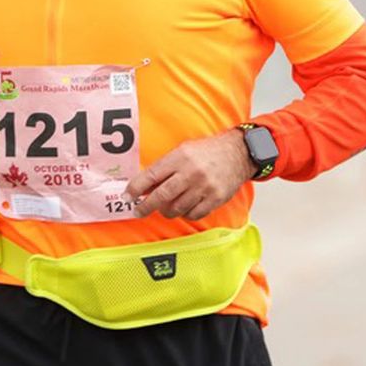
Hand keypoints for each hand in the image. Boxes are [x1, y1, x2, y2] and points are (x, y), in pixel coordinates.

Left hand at [124, 129, 255, 219]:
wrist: (237, 152)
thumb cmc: (207, 151)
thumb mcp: (183, 150)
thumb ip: (164, 167)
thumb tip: (144, 186)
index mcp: (180, 157)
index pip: (152, 175)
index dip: (136, 188)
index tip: (127, 196)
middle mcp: (191, 173)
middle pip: (162, 196)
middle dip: (145, 206)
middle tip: (138, 211)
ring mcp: (204, 187)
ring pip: (176, 208)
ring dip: (166, 211)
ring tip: (164, 207)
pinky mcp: (215, 199)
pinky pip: (193, 214)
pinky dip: (185, 214)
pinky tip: (183, 207)